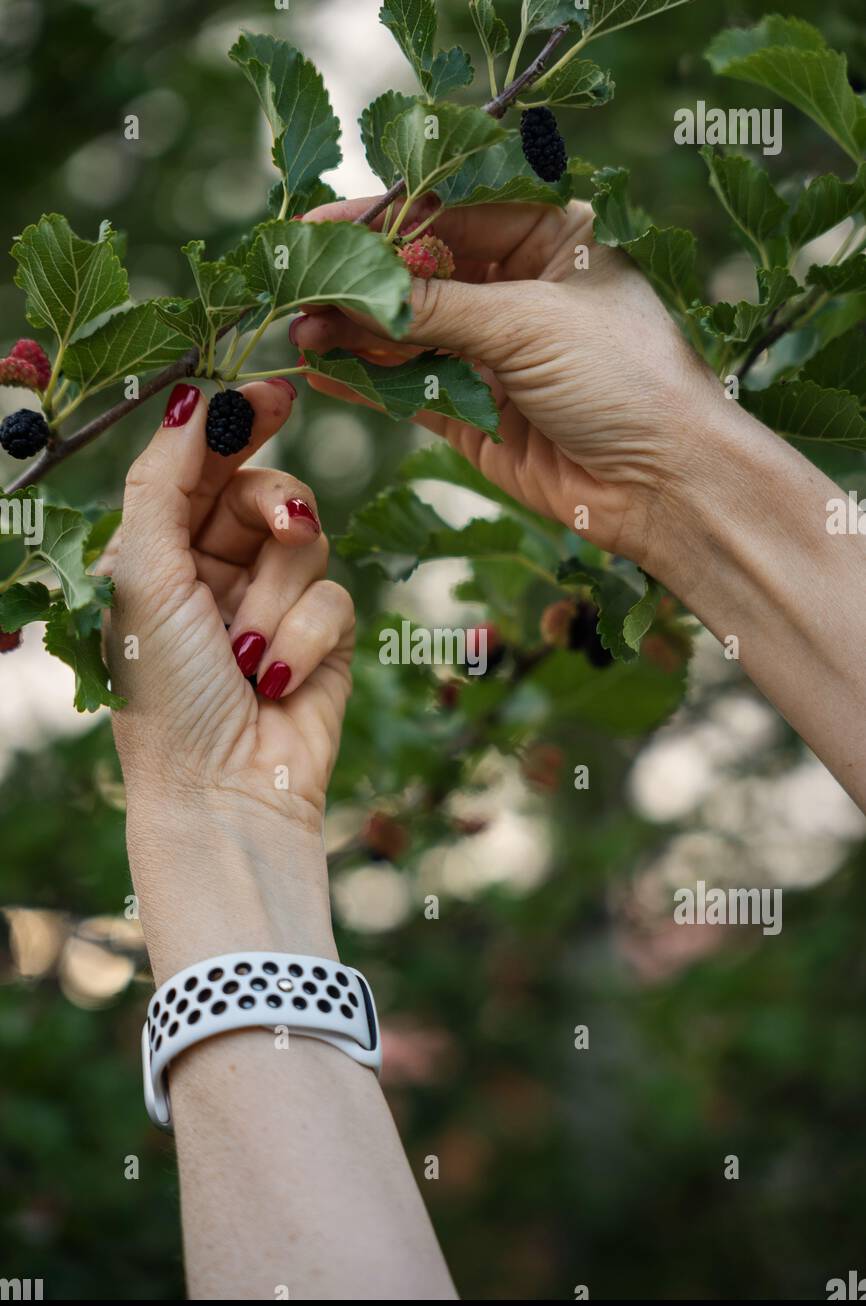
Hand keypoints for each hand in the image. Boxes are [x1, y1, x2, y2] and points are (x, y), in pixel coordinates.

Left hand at [105, 380, 353, 974]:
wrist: (225, 794)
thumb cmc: (167, 693)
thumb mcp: (144, 574)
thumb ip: (164, 479)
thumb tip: (195, 397)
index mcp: (160, 551)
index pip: (202, 464)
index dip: (237, 423)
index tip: (274, 393)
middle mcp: (215, 569)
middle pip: (265, 489)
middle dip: (273, 507)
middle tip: (282, 525)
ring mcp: (273, 603)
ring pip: (308, 542)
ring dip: (277, 596)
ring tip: (246, 652)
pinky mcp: (323, 638)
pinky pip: (336, 596)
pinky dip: (304, 637)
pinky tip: (276, 680)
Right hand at [293, 198, 723, 575]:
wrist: (668, 485)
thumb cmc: (624, 378)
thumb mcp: (526, 322)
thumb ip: (434, 307)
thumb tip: (352, 290)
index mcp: (551, 239)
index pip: (450, 216)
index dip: (381, 222)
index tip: (316, 231)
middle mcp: (521, 292)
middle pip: (421, 275)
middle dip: (359, 284)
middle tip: (296, 289)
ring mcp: (497, 356)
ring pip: (410, 336)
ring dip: (354, 335)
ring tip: (297, 333)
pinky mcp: (479, 417)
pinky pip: (412, 391)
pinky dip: (368, 384)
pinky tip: (323, 372)